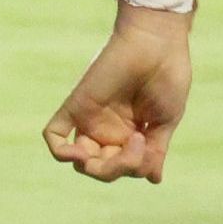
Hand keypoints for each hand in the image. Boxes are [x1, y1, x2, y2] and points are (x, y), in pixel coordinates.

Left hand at [43, 5, 193, 183]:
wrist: (157, 44)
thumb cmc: (167, 78)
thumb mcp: (165, 122)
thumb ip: (155, 151)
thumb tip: (153, 180)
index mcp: (129, 135)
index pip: (123, 168)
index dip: (135, 169)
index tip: (151, 144)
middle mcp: (108, 130)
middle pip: (102, 169)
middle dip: (120, 168)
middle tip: (140, 142)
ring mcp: (90, 119)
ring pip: (81, 161)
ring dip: (100, 166)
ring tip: (123, 146)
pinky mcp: (76, 106)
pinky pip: (54, 136)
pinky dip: (61, 152)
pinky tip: (80, 153)